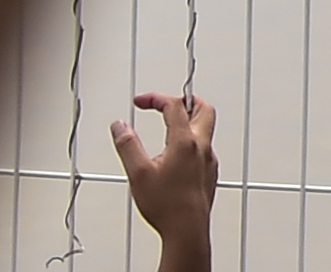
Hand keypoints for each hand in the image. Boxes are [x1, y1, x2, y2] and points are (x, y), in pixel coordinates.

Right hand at [112, 91, 216, 270]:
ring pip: (206, 128)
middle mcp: (202, 147)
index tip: (141, 102)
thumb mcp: (138, 173)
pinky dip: (192, 141)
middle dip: (185, 100)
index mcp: (185, 142)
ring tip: (170, 127)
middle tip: (166, 104)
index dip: (156, 98)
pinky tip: (177, 155)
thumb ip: (128, 146)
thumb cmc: (167, 206)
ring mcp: (209, 161)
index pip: (174, 105)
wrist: (187, 231)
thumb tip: (120, 126)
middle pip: (203, 108)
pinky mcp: (210, 173)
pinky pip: (205, 148)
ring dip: (189, 121)